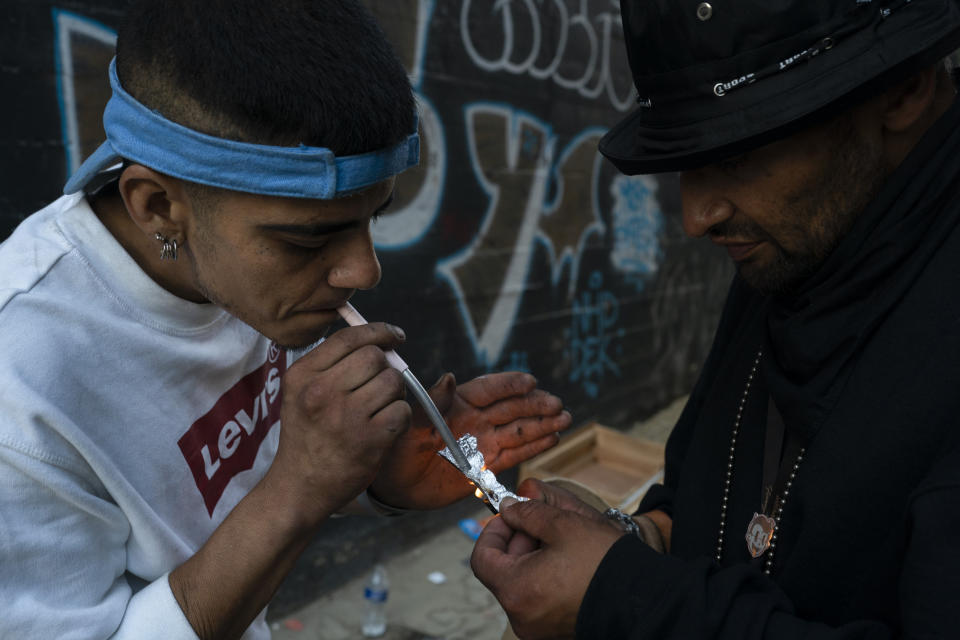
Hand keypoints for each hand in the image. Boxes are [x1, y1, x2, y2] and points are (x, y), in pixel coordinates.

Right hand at [264, 323, 411, 521]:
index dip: (379, 331)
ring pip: (393, 382)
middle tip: (379, 387)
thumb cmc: (306, 436)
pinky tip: (384, 429)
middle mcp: (321, 392)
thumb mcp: (301, 393)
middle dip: (385, 368)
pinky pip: (402, 411)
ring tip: (378, 410)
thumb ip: (332, 364)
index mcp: (302, 375)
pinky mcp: (369, 440)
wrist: (299, 487)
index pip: (349, 338)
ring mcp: (346, 417)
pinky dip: (399, 418)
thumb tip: (380, 340)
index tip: (395, 336)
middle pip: (375, 357)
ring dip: (394, 394)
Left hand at [369, 372, 571, 509]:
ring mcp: (484, 442)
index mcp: (457, 404)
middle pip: (511, 408)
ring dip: (542, 423)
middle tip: (556, 404)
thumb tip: (451, 377)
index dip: (509, 385)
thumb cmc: (396, 449)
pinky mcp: (487, 465)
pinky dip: (535, 446)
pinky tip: (553, 439)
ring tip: (564, 419)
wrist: (393, 485)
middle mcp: (475, 420)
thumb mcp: (411, 425)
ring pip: (519, 429)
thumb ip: (433, 403)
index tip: (530, 382)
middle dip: (535, 405)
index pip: (489, 389)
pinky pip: (515, 453)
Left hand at [470, 496, 624, 639]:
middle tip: (541, 522)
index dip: (494, 531)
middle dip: (518, 541)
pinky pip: (538, 598)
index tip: (512, 515)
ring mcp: (539, 627)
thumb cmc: (604, 562)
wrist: (645, 598)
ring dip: (533, 557)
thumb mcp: (563, 524)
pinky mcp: (556, 630)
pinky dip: (545, 576)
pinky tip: (568, 559)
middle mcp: (522, 616)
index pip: (483, 558)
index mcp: (517, 590)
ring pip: (521, 584)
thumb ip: (528, 513)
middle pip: (502, 571)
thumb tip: (509, 508)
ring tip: (560, 539)